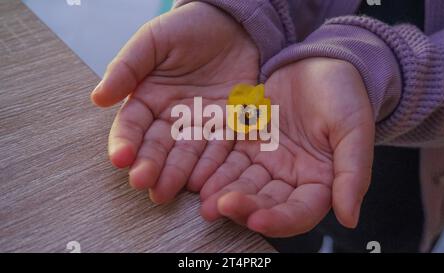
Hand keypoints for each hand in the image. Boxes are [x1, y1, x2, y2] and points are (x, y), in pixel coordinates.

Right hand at [90, 2, 257, 202]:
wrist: (233, 24)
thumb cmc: (189, 28)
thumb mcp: (154, 41)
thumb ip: (127, 67)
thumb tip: (98, 97)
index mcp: (148, 98)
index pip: (132, 125)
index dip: (125, 141)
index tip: (121, 158)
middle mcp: (172, 117)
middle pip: (157, 146)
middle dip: (149, 165)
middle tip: (143, 183)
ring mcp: (200, 124)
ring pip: (186, 154)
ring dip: (176, 174)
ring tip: (166, 191)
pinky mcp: (228, 126)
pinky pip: (219, 148)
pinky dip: (211, 165)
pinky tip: (202, 180)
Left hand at [199, 58, 374, 235]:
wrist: (320, 62)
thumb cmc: (344, 94)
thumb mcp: (354, 130)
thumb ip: (352, 174)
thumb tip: (350, 219)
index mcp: (320, 180)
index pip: (300, 212)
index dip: (280, 220)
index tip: (258, 220)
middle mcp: (291, 177)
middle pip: (266, 202)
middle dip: (243, 208)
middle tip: (219, 208)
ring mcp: (267, 160)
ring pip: (243, 184)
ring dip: (224, 194)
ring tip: (205, 201)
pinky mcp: (247, 142)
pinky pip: (229, 159)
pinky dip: (216, 169)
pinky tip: (200, 177)